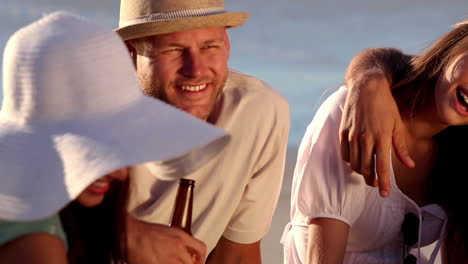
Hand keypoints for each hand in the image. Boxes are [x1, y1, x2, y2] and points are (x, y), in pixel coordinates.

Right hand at [126, 215, 206, 263]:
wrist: (131, 234)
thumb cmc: (144, 232)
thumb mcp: (167, 231)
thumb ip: (178, 241)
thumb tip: (184, 252)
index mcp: (181, 237)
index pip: (201, 248)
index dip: (202, 259)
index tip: (198, 263)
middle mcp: (178, 247)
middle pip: (192, 263)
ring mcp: (170, 258)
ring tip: (168, 262)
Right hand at [339, 71, 414, 196]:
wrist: (367, 87)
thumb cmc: (385, 105)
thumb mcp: (397, 125)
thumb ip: (401, 147)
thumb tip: (409, 164)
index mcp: (381, 137)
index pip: (382, 167)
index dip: (383, 183)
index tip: (384, 194)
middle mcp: (365, 138)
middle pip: (366, 168)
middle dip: (371, 180)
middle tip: (375, 184)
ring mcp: (352, 135)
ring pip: (354, 163)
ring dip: (361, 171)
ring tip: (367, 173)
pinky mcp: (343, 131)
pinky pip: (344, 153)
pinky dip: (350, 161)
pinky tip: (356, 160)